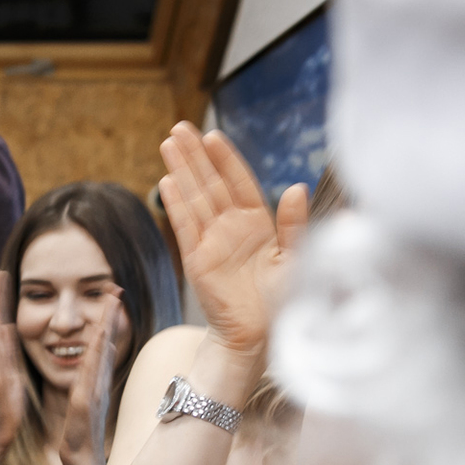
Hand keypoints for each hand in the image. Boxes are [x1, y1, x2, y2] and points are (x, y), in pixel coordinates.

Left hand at [52, 287, 121, 464]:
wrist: (82, 457)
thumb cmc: (81, 431)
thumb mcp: (87, 398)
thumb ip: (94, 378)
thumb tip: (102, 356)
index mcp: (96, 379)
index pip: (103, 342)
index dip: (108, 319)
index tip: (112, 295)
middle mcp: (98, 380)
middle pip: (106, 341)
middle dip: (111, 315)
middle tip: (116, 289)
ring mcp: (93, 389)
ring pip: (100, 353)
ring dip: (106, 328)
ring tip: (111, 305)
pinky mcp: (84, 401)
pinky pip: (89, 374)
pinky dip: (94, 358)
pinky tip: (98, 342)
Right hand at [157, 123, 308, 355]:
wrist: (259, 336)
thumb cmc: (280, 301)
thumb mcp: (296, 258)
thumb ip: (294, 224)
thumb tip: (296, 188)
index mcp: (258, 224)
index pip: (239, 183)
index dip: (226, 159)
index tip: (212, 135)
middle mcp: (231, 228)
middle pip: (210, 183)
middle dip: (195, 155)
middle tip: (179, 128)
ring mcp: (211, 242)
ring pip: (194, 198)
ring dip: (181, 170)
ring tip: (168, 143)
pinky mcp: (197, 260)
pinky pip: (185, 227)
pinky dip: (176, 205)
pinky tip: (167, 182)